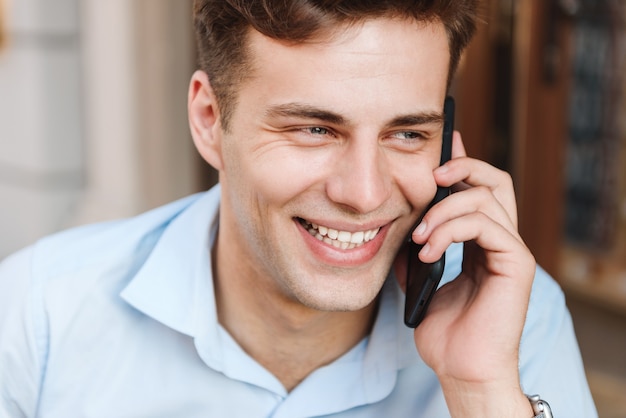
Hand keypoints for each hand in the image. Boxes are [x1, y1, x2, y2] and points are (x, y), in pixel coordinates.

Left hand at [395, 132, 535, 416]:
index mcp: (481, 243)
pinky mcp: (516, 265)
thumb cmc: (445, 332)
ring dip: (444, 211)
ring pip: (486, 199)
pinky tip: (429, 251)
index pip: (478, 190)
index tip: (442, 144)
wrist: (462, 368)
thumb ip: (416, 251)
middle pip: (495, 181)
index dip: (461, 164)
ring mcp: (511, 251)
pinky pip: (487, 226)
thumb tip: (400, 229)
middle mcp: (500, 241)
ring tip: (419, 237)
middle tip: (434, 175)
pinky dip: (452, 231)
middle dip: (464, 167)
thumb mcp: (420, 282)